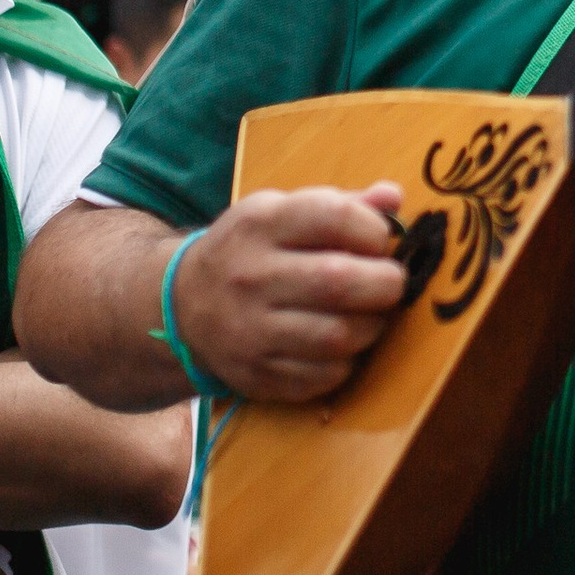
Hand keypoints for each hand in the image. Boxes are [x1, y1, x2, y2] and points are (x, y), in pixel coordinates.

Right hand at [170, 181, 408, 401]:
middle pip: (340, 281)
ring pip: (337, 335)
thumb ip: (342, 204)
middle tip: (390, 282)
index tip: (381, 239)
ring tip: (370, 313)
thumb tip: (394, 198)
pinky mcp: (257, 375)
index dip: (374, 229)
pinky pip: (323, 376)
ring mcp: (251, 331)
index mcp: (261, 224)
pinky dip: (346, 361)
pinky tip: (342, 344)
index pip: (334, 217)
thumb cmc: (251, 251)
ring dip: (372, 326)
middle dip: (385, 283)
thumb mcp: (282, 212)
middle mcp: (251, 277)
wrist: (181, 307)